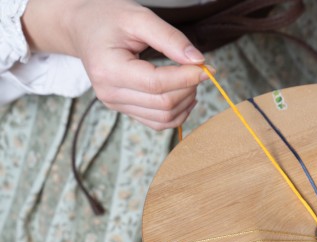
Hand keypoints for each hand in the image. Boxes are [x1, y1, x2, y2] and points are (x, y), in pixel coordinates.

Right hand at [22, 0, 207, 129]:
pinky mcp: (124, 110)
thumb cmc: (109, 19)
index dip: (186, 78)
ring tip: (190, 79)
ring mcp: (115, 105)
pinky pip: (158, 123)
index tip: (206, 67)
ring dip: (186, 101)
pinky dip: (178, 112)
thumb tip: (198, 61)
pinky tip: (184, 94)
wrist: (84, 28)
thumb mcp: (139, 17)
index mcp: (108, 69)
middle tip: (198, 69)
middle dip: (189, 88)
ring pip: (164, 118)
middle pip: (163, 104)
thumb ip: (170, 38)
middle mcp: (109, 93)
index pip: (156, 84)